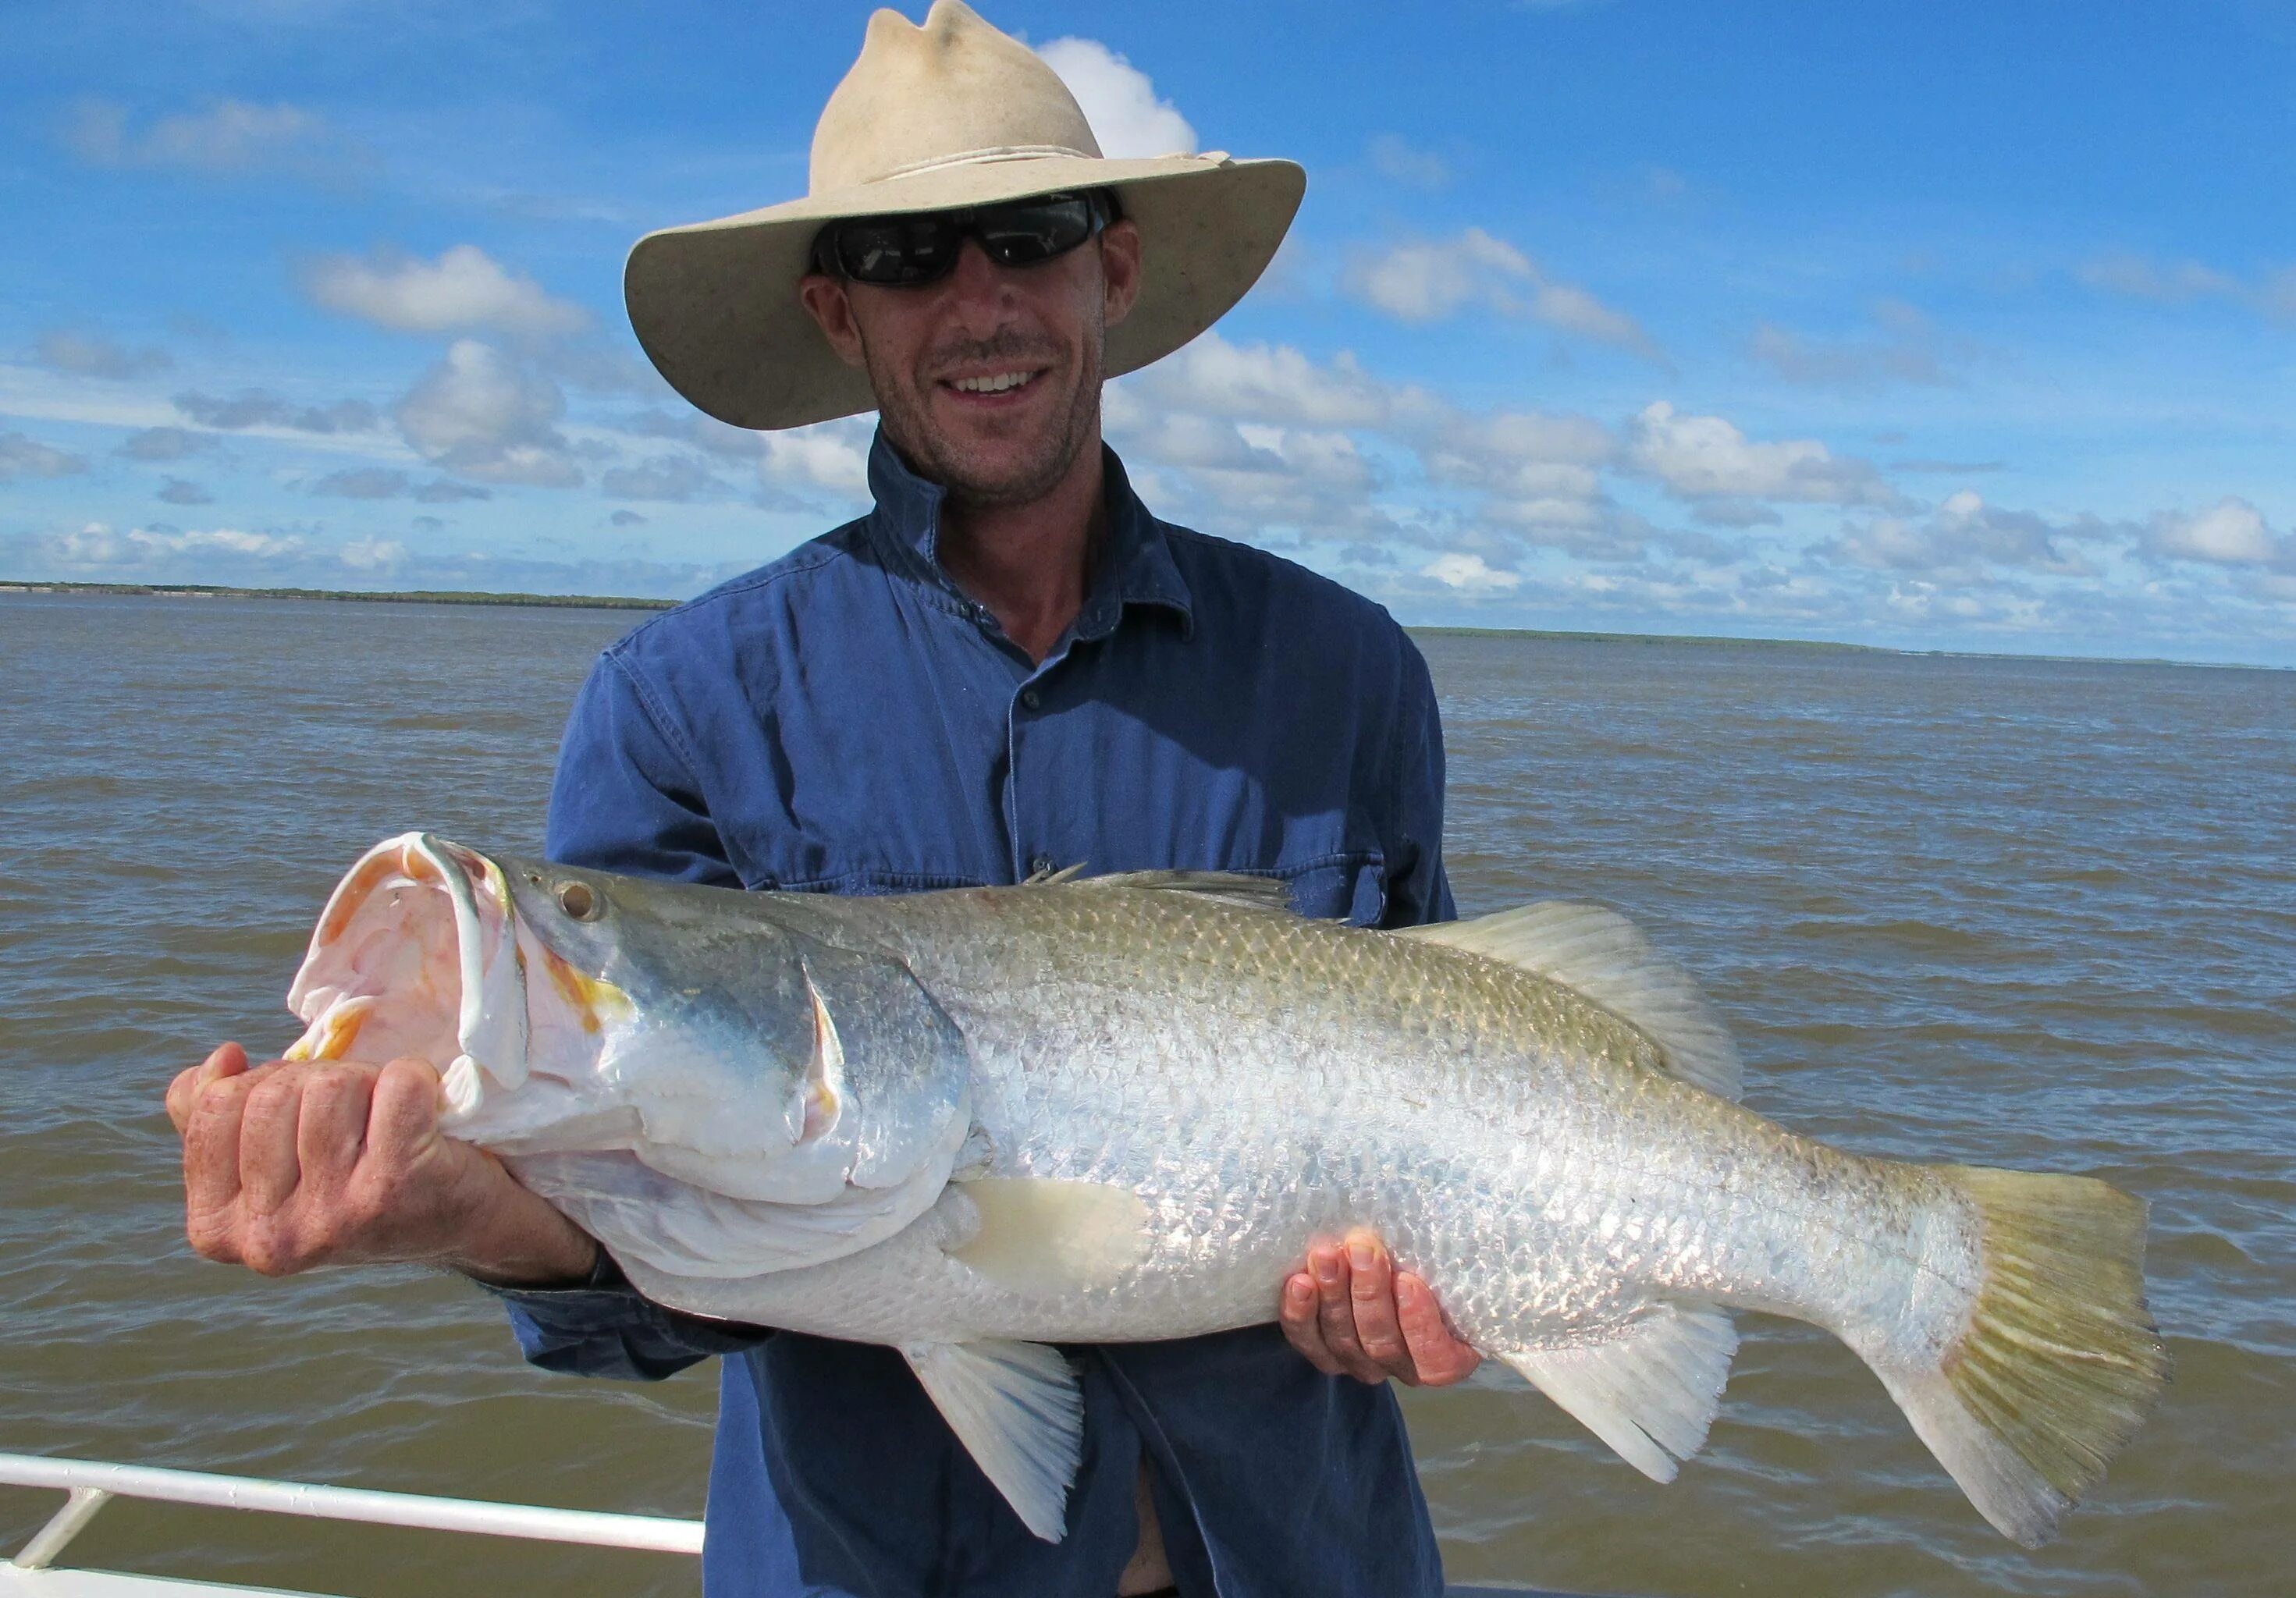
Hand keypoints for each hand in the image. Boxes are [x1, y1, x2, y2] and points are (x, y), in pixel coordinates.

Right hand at [167, 1042, 598, 1286]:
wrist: (464, 1224)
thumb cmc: (357, 1181)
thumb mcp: (274, 1165)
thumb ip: (218, 1117)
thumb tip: (220, 1061)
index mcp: (218, 1231)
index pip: (214, 1105)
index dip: (263, 1084)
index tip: (302, 1112)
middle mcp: (269, 1237)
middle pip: (272, 1091)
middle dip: (318, 1081)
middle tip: (356, 1116)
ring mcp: (333, 1216)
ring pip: (330, 1085)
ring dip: (367, 1081)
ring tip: (387, 1118)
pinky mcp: (397, 1187)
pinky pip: (398, 1083)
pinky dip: (417, 1078)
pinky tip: (425, 1113)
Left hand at [1279, 1227, 1480, 1387]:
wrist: (1384, 1260)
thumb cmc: (1429, 1260)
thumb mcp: (1448, 1262)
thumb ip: (1448, 1261)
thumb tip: (1451, 1226)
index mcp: (1446, 1358)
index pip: (1435, 1360)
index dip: (1420, 1324)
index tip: (1408, 1280)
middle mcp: (1401, 1367)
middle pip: (1382, 1345)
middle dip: (1369, 1294)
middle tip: (1361, 1248)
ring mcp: (1359, 1362)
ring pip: (1343, 1341)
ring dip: (1333, 1295)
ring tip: (1326, 1255)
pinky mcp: (1322, 1349)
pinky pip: (1307, 1340)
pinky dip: (1300, 1313)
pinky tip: (1299, 1282)